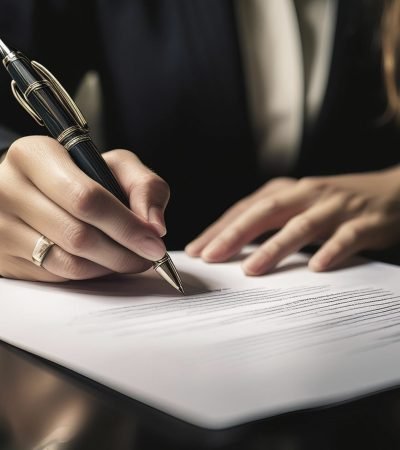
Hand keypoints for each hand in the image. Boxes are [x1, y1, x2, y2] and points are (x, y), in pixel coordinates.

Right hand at [0, 136, 169, 280]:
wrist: (34, 188)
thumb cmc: (81, 175)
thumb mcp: (115, 166)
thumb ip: (145, 186)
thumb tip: (155, 226)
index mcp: (35, 156)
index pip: (86, 199)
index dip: (126, 225)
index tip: (154, 242)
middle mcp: (9, 189)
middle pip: (78, 235)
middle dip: (124, 252)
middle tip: (149, 256)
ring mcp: (1, 227)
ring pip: (68, 262)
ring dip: (110, 267)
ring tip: (132, 259)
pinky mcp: (4, 257)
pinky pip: (57, 275)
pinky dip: (90, 273)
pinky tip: (105, 262)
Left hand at [186, 169, 399, 273]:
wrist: (392, 191)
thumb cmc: (335, 203)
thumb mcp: (299, 204)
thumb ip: (270, 221)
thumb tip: (229, 245)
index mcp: (288, 190)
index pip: (246, 208)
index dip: (220, 228)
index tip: (197, 249)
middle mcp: (308, 194)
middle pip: (265, 212)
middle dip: (235, 234)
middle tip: (211, 256)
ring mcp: (336, 207)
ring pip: (301, 226)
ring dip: (274, 247)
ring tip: (251, 270)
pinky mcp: (364, 222)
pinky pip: (346, 237)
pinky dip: (331, 250)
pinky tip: (316, 267)